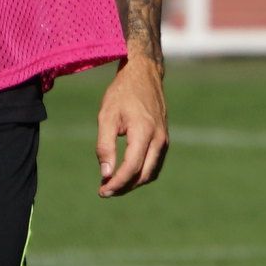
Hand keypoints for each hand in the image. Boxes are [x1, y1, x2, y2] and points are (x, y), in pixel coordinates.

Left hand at [95, 58, 167, 196]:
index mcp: (144, 132)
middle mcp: (159, 139)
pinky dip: (141, 174)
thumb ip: (105, 146)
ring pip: (151, 173)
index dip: (116, 183)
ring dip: (133, 183)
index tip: (101, 191)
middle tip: (104, 190)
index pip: (132, 168)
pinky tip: (125, 172)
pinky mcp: (164, 139)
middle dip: (124, 187)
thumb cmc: (122, 93)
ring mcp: (164, 140)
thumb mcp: (107, 117)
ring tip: (113, 184)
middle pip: (144, 175)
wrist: (143, 74)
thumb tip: (106, 174)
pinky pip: (155, 164)